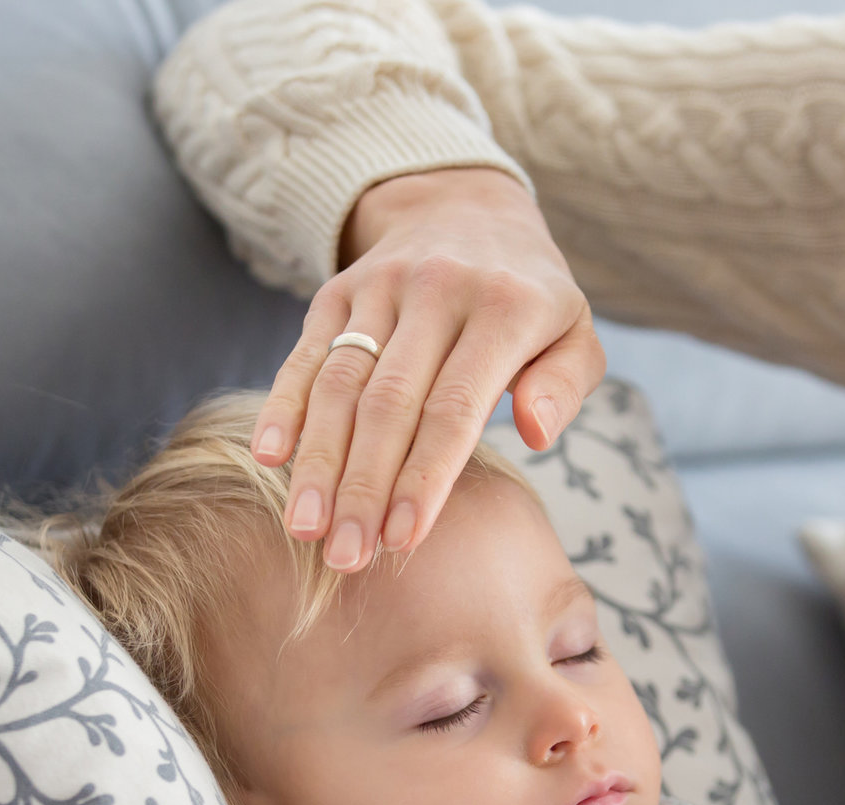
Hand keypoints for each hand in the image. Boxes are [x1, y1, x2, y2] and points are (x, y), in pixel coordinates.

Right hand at [251, 167, 605, 571]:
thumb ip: (565, 384)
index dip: (425, 476)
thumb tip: (536, 433)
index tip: (404, 539)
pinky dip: (284, 406)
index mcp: (505, 307)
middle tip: (346, 557)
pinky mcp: (337, 291)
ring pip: (340, 384)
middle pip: (389, 404)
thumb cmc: (531, 299)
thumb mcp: (575, 331)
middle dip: (363, 487)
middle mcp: (437, 290)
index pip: (455, 406)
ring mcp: (380, 288)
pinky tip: (269, 458)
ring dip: (317, 461)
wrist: (469, 207)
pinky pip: (306, 355)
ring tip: (305, 529)